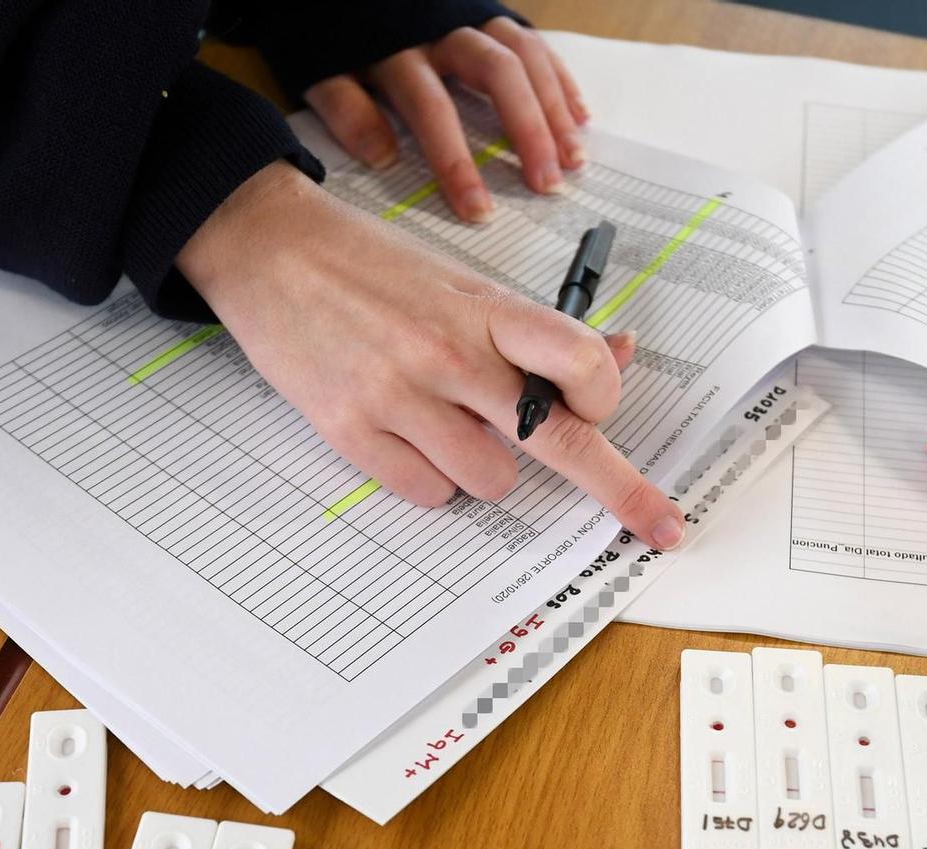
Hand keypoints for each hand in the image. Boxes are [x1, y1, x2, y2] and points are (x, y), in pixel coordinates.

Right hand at [177, 163, 683, 550]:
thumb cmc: (370, 267)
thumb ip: (531, 330)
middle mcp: (448, 354)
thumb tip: (618, 355)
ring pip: (490, 481)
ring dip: (484, 468)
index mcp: (484, 309)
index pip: (579, 360)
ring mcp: (398, 396)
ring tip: (446, 424)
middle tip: (658, 521)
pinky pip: (427, 494)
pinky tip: (405, 434)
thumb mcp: (460, 283)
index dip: (605, 395)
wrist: (268, 249)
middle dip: (618, 488)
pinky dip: (429, 478)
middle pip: (557, 439)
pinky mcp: (350, 431)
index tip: (603, 411)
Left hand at [303, 17, 587, 220]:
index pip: (432, 108)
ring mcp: (471, 16)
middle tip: (548, 184)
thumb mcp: (321, 72)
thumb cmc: (333, 37)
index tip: (478, 211)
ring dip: (555, 108)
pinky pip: (534, 41)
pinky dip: (559, 80)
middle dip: (528, 130)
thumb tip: (382, 157)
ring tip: (574, 160)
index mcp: (397, 49)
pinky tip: (579, 118)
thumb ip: (346, 111)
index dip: (457, 161)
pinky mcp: (488, 14)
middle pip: (497, 74)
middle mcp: (441, 29)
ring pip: (524, 55)